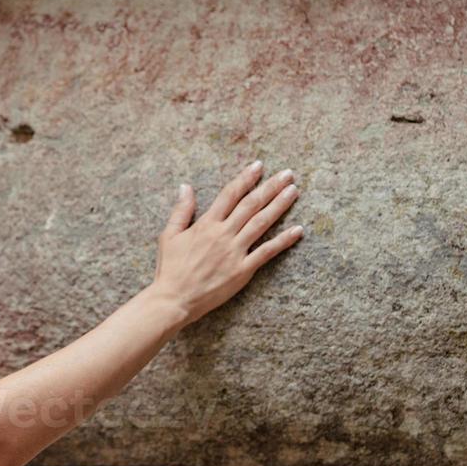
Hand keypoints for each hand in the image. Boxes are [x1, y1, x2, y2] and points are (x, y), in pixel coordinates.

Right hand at [150, 160, 302, 327]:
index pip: (230, 194)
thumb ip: (181, 210)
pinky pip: (266, 252)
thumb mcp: (169, 235)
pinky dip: (283, 240)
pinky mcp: (242, 270)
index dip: (245, 178)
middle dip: (270, 186)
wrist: (174, 299)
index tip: (258, 166)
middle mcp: (223, 234)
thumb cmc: (170, 268)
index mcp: (206, 224)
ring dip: (279, 205)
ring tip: (293, 191)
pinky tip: (297, 230)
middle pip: (251, 204)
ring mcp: (235, 252)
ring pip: (261, 223)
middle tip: (287, 173)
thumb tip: (186, 186)